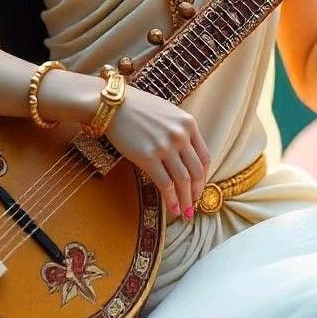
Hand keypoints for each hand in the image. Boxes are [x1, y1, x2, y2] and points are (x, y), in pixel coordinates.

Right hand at [107, 86, 210, 221]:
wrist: (112, 104)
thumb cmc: (138, 108)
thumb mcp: (168, 113)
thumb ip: (180, 131)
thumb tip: (186, 157)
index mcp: (188, 124)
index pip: (204, 156)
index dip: (204, 176)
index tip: (199, 187)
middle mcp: (180, 135)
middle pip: (196, 171)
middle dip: (196, 192)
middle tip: (193, 205)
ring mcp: (165, 146)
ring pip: (183, 181)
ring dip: (185, 200)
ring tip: (185, 213)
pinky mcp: (147, 157)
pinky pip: (165, 183)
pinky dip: (171, 199)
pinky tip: (172, 209)